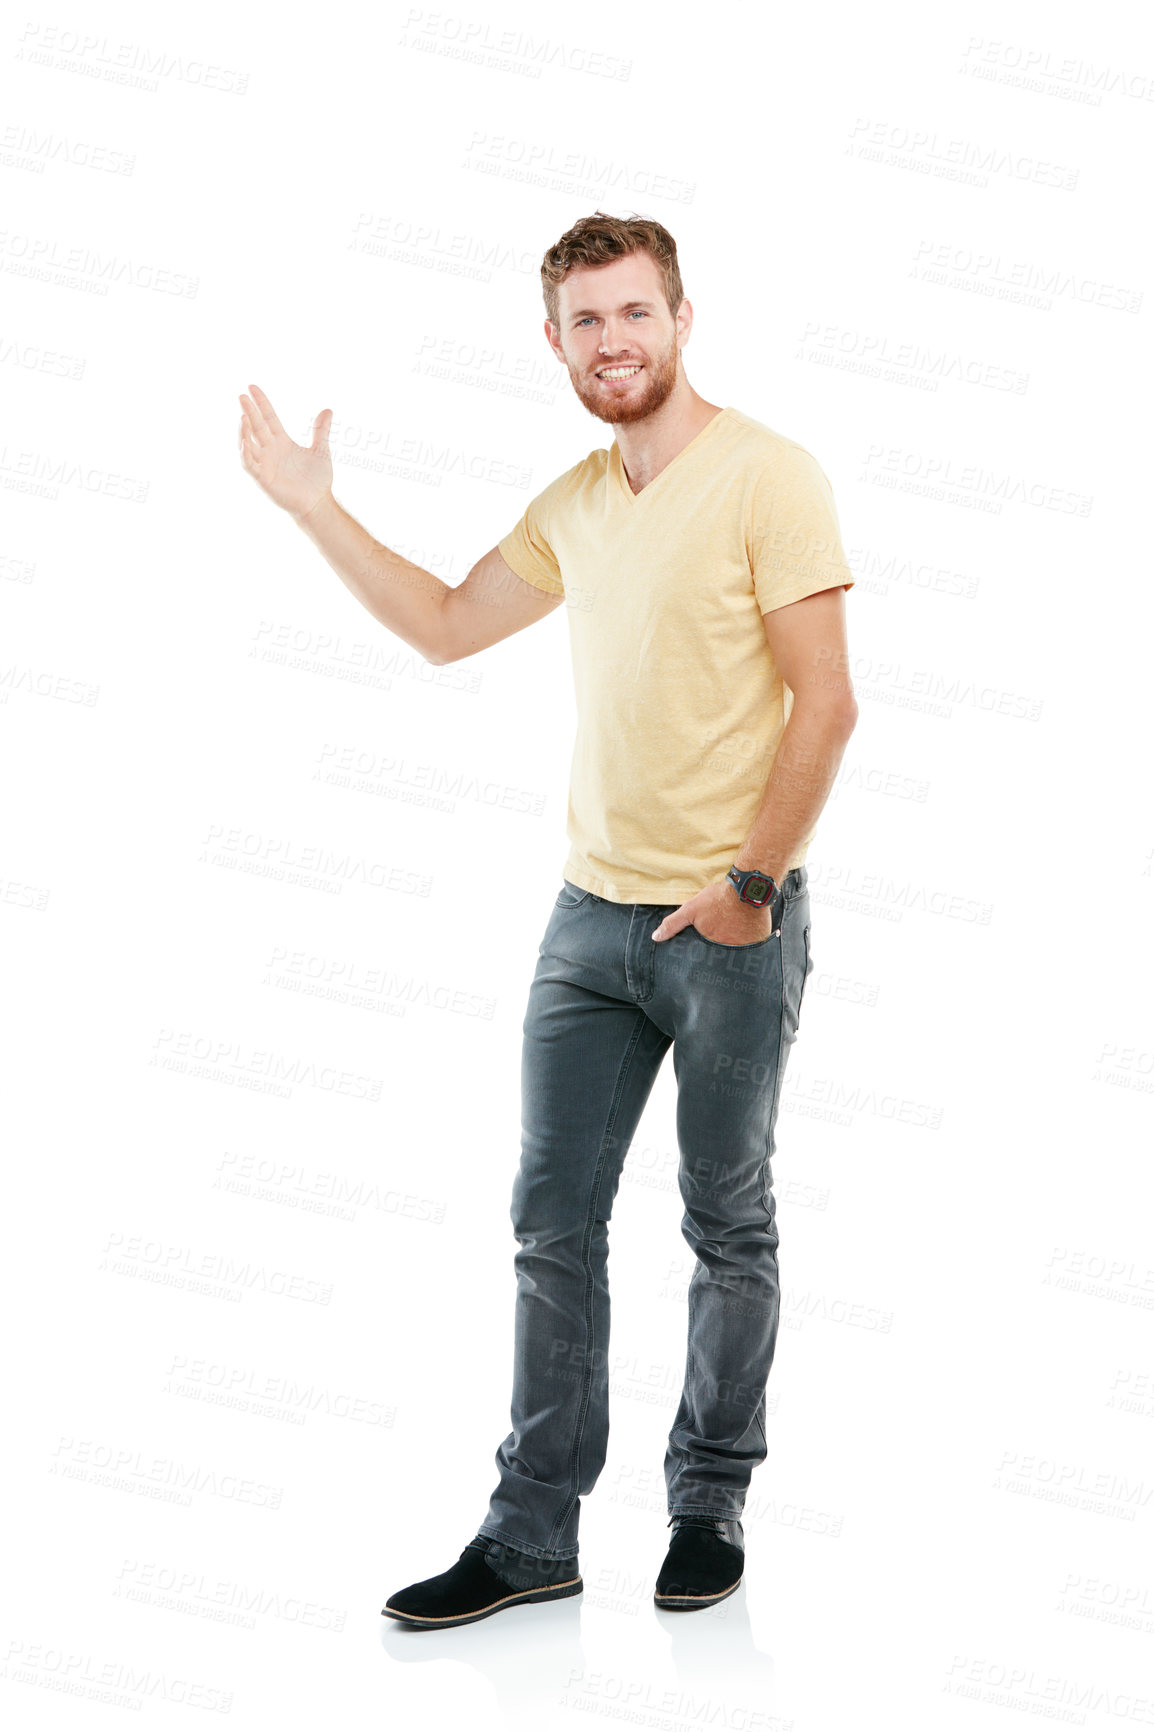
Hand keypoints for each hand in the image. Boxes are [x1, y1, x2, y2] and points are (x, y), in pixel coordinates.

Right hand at [238, 382, 333, 520]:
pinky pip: (251, 465)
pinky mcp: (264, 479)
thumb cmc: (317, 479)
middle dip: (250, 412)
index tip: (252, 387)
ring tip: (244, 417)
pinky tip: (246, 443)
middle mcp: (270, 450)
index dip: (261, 403)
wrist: (318, 502)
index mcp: (281, 441)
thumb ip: (320, 430)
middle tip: (242, 396)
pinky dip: (246, 454)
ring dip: (244, 432)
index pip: (268, 418)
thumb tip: (328, 410)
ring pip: (249, 444)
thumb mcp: (320, 450)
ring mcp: (265, 464)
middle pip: (257, 427)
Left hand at [651, 880, 772, 943]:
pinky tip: (748, 927)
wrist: (747, 886)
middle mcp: (730, 950)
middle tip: (725, 932)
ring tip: (735, 928)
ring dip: (738, 942)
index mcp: (713, 946)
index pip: (708, 957)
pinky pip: (755, 944)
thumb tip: (656, 937)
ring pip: (740, 949)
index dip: (708, 950)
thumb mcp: (691, 909)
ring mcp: (747, 946)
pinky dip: (751, 938)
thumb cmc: (718, 898)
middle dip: (723, 947)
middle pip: (724, 955)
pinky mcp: (760, 940)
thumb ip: (672, 924)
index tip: (711, 940)